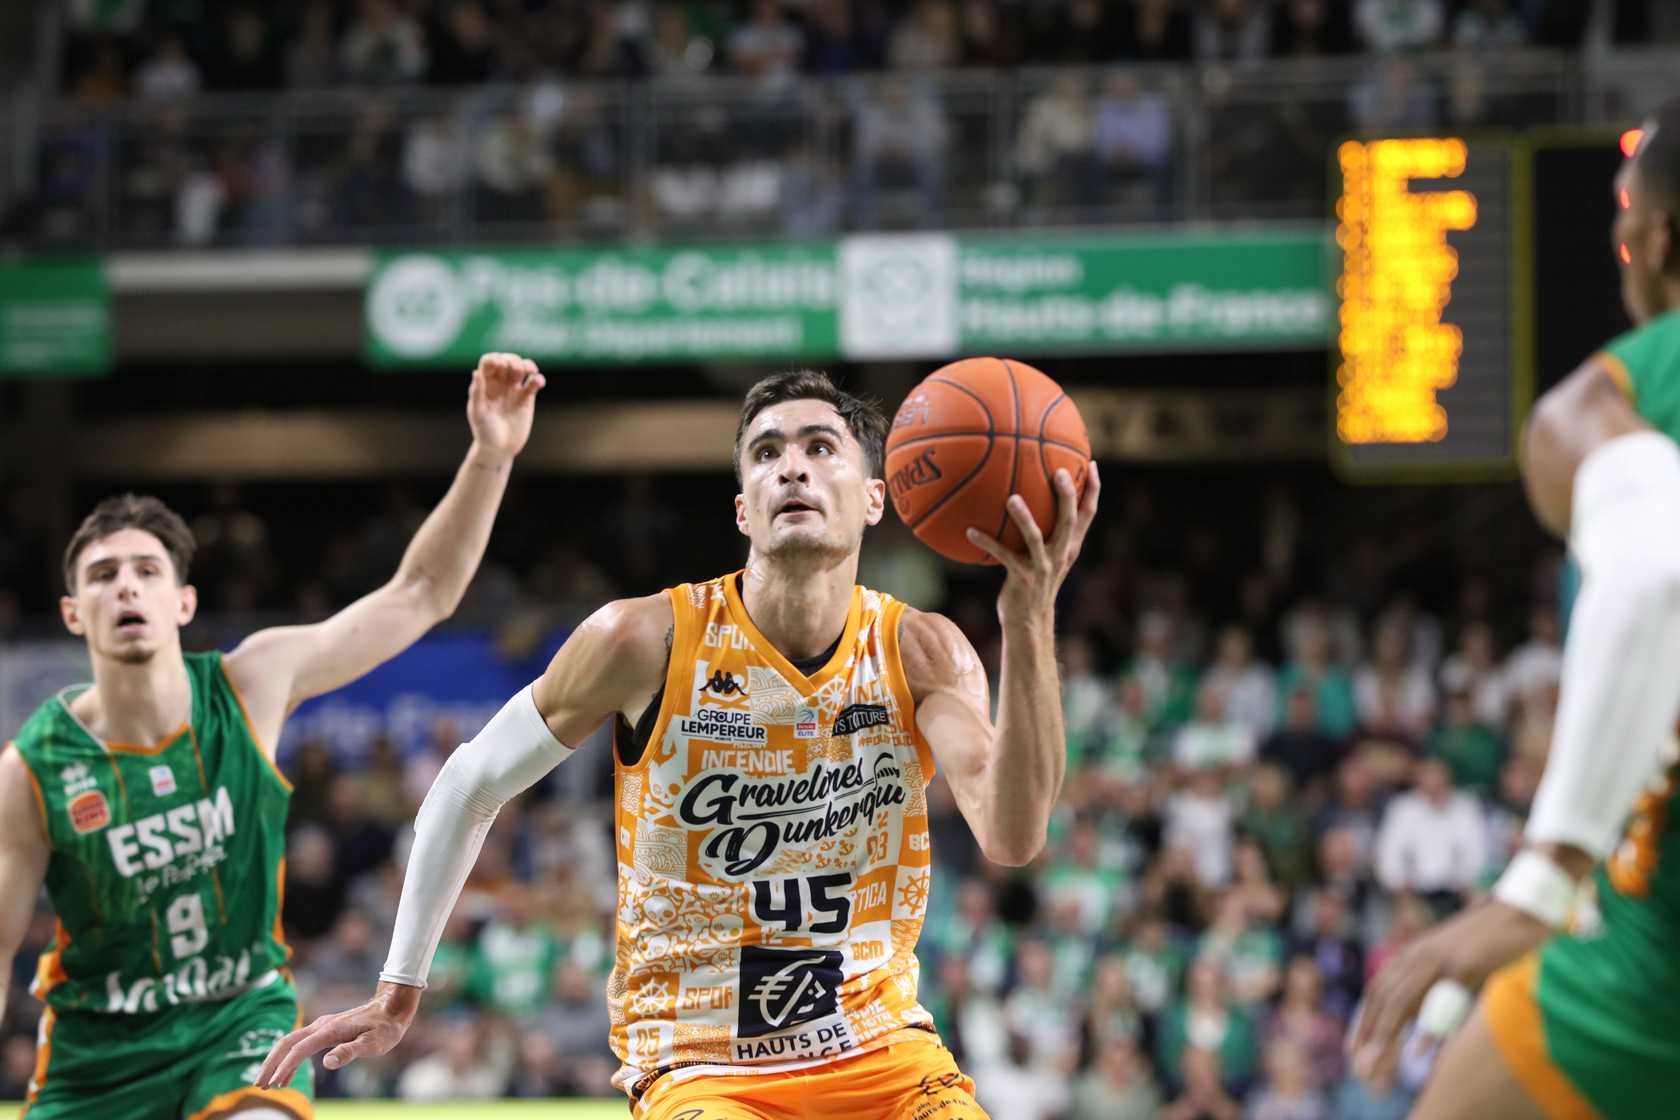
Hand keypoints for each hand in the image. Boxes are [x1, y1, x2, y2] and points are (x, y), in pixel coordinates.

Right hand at [254, 981, 419, 1088]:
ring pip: (290, 1043)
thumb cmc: (385, 1028)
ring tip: (266, 1083)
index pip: (299, 1050)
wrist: (391, 1008)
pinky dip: (289, 1059)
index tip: (273, 1084)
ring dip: (276, 1062)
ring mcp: (321, 1027)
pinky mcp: (325, 1030)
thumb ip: (350, 1052)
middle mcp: (320, 1026)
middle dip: (270, 1063)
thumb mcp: (372, 1043)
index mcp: (329, 1030)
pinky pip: (300, 1044)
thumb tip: (327, 1063)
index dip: (284, 1067)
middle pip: (286, 1043)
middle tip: (258, 1084)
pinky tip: (287, 1075)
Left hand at [467, 352, 545, 462]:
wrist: (500, 449)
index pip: (489, 361)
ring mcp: (514, 390)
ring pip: (522, 367)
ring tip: (530, 372)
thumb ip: (477, 393)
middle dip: (513, 360)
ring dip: (527, 365)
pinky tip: (538, 383)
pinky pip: (534, 382)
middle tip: (515, 372)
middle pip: (507, 360)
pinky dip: (538, 378)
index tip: (500, 367)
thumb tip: (476, 372)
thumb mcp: (478, 413)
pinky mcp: (527, 398)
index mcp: (485, 384)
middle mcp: (499, 383)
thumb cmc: (484, 432)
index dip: (496, 359)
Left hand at [966, 462, 1100, 624]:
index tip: (1092, 464)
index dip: (1093, 490)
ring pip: (1036, 538)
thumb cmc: (1032, 583)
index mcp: (1070, 547)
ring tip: (1012, 498)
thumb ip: (1045, 533)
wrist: (1028, 622)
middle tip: (1059, 472)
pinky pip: (1003, 556)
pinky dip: (987, 542)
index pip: (1087, 515)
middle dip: (1067, 496)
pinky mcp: (1023, 578)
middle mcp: (1061, 555)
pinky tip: (970, 530)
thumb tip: (1028, 499)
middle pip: (1069, 521)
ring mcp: (1043, 567)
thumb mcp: (1046, 558)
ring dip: (1024, 518)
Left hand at [1348, 899, 1546, 1081]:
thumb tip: (1423, 1025)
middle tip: (1360, 1068)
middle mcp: (1418, 954)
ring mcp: (1439, 958)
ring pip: (1402, 1000)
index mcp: (1413, 955)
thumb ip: (1435, 989)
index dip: (1364, 1020)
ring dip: (1386, 1035)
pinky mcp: (1464, 963)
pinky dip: (1428, 1028)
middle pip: (1383, 998)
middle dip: (1369, 1033)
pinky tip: (1418, 1053)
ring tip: (1376, 1065)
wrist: (1518, 908)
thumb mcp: (1455, 965)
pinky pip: (1441, 999)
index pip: (1378, 990)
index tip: (1354, 1050)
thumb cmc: (1491, 941)